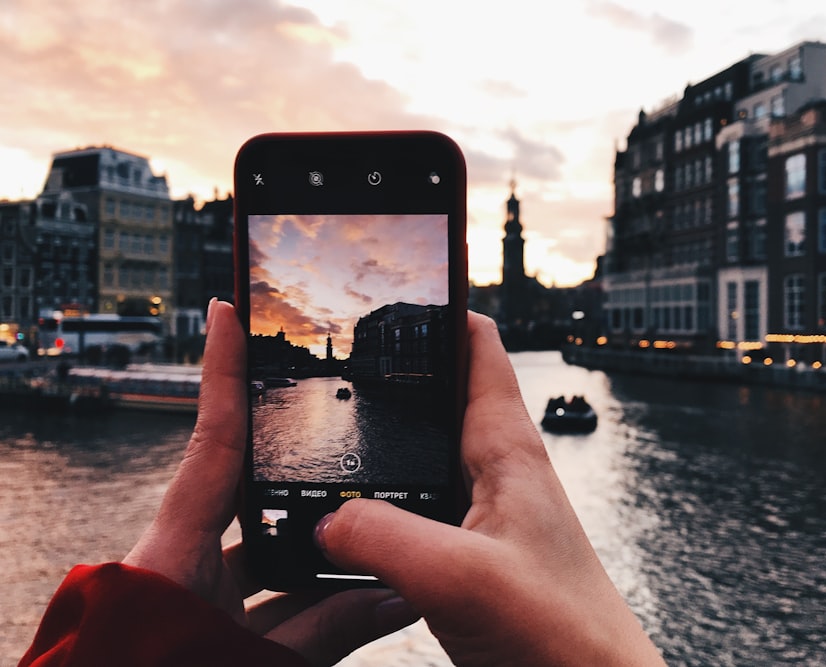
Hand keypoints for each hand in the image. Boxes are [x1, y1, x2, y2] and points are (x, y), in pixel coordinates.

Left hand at [123, 299, 417, 664]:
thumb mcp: (255, 661)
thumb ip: (329, 630)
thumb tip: (401, 596)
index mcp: (173, 550)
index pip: (211, 438)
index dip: (224, 369)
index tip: (230, 308)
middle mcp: (183, 558)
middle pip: (255, 490)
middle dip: (308, 470)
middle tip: (356, 435)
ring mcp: (196, 589)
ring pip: (273, 552)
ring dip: (327, 550)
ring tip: (386, 530)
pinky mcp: (209, 618)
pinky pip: (274, 595)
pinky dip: (318, 598)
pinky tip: (367, 594)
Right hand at [315, 313, 665, 665]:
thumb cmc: (566, 636)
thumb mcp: (465, 579)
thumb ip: (388, 540)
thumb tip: (322, 521)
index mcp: (508, 450)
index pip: (477, 346)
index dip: (437, 305)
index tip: (389, 280)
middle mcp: (494, 471)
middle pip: (439, 393)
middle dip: (391, 370)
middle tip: (332, 353)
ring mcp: (479, 513)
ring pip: (420, 454)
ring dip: (380, 441)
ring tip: (325, 429)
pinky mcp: (465, 554)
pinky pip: (412, 509)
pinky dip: (375, 503)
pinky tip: (342, 520)